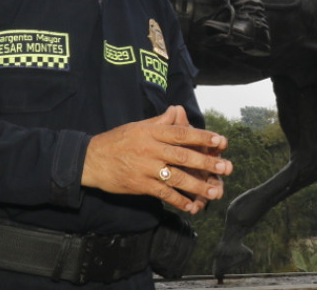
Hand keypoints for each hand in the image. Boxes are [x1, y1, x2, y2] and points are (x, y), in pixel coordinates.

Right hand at [82, 106, 231, 213]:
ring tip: (216, 192)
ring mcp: (146, 169)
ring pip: (177, 178)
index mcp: (151, 132)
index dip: (202, 137)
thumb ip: (160, 121)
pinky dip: (179, 201)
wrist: (91, 160)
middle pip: (183, 156)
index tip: (220, 141)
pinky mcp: (141, 185)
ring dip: (198, 186)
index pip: (181, 133)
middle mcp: (151, 149)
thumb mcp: (138, 126)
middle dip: (206, 163)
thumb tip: (177, 111)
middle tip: (225, 168)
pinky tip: (192, 206)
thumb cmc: (117, 141)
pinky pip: (164, 194)